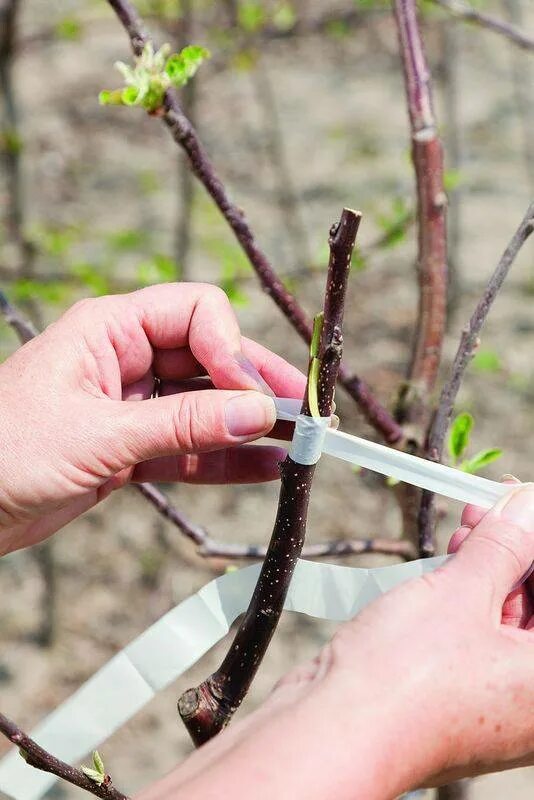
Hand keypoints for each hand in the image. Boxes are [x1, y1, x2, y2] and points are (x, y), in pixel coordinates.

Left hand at [0, 283, 304, 554]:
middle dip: (256, 388)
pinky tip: (265, 469)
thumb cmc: (2, 452)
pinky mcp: (131, 450)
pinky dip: (225, 460)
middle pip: (211, 360)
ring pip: (205, 408)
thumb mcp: (98, 435)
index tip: (250, 392)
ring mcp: (132, 407)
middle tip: (302, 416)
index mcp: (110, 329)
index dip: (231, 347)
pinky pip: (189, 449)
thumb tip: (255, 413)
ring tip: (298, 447)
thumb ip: (182, 424)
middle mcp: (127, 360)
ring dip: (249, 428)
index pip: (196, 313)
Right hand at [144, 483, 533, 799]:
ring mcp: (488, 702)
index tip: (522, 505)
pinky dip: (462, 598)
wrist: (331, 731)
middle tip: (492, 507)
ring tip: (466, 524)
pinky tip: (447, 562)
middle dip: (514, 552)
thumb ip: (503, 547)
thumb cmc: (406, 676)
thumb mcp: (462, 594)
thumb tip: (528, 505)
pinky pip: (471, 637)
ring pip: (501, 619)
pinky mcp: (451, 696)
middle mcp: (526, 699)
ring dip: (486, 568)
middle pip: (532, 610)